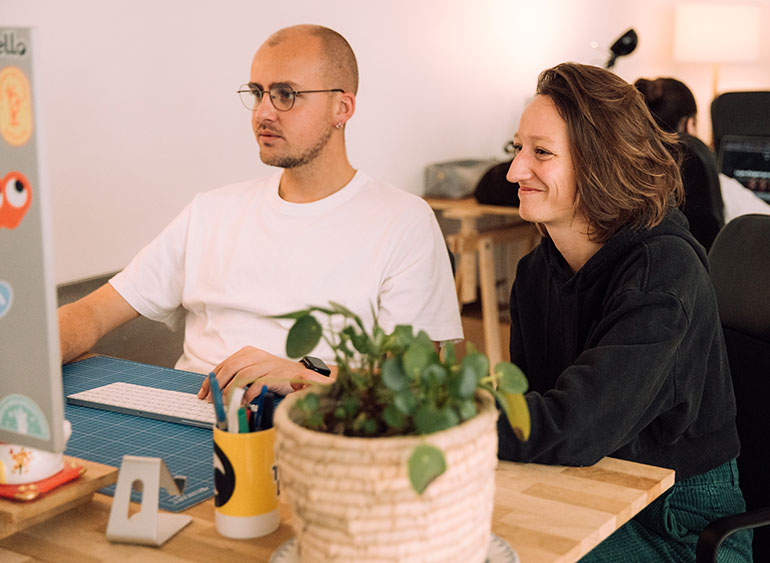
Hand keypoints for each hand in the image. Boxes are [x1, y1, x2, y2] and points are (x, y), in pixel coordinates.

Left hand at [197, 346, 331, 401]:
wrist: (300, 374)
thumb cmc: (275, 374)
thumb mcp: (255, 370)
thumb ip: (238, 374)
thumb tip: (215, 388)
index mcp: (249, 352)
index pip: (224, 364)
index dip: (211, 378)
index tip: (203, 392)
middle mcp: (256, 355)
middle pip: (230, 367)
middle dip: (216, 384)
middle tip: (209, 399)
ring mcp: (266, 364)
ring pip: (241, 376)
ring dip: (230, 391)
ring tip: (223, 403)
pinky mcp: (275, 375)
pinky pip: (256, 385)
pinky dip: (247, 395)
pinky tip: (243, 403)